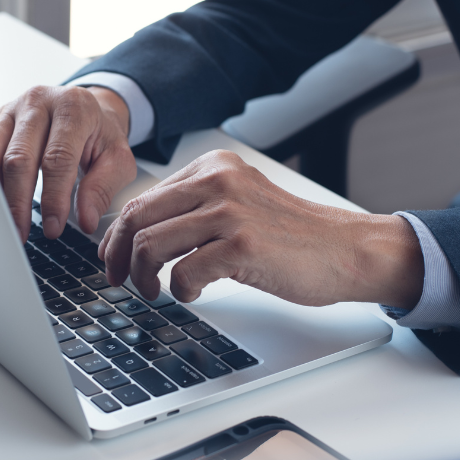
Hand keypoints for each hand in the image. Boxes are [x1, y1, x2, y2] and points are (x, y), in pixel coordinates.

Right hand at [0, 85, 136, 239]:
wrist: (85, 107)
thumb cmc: (100, 134)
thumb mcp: (117, 159)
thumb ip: (103, 188)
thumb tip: (86, 220)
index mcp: (72, 107)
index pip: (58, 158)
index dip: (54, 197)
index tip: (54, 227)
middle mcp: (38, 101)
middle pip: (19, 157)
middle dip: (19, 201)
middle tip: (22, 233)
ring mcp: (12, 108)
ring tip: (6, 222)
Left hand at [98, 150, 424, 307]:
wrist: (346, 250)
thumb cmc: (292, 236)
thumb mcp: (239, 204)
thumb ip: (195, 209)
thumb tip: (140, 235)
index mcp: (214, 166)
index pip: (143, 197)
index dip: (119, 235)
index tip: (113, 258)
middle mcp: (218, 180)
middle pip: (138, 218)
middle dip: (119, 256)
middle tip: (121, 281)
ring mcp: (230, 211)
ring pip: (152, 244)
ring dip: (144, 277)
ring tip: (155, 292)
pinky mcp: (241, 245)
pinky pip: (183, 272)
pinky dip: (179, 290)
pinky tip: (194, 294)